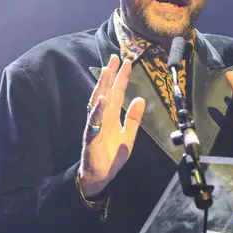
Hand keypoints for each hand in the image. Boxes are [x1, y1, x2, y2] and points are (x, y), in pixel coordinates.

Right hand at [79, 55, 145, 195]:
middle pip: (106, 92)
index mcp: (111, 116)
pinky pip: (94, 122)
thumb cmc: (112, 155)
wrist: (101, 175)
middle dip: (110, 74)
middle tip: (115, 57)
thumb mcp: (129, 135)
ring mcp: (95, 125)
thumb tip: (141, 99)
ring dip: (102, 86)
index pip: (117, 92)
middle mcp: (102, 117)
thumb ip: (133, 118)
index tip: (127, 62)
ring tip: (108, 71)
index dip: (121, 78)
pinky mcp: (91, 136)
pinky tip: (102, 99)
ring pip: (97, 101)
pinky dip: (98, 111)